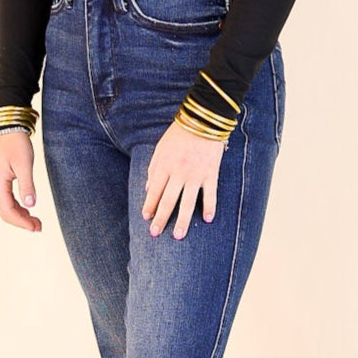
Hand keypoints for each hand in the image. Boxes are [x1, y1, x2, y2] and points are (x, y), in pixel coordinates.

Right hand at [0, 131, 41, 231]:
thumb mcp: (24, 164)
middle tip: (39, 227)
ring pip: (6, 208)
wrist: (8, 129)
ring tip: (36, 222)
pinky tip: (28, 211)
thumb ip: (27, 185)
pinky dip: (17, 208)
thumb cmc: (16, 144)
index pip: (8, 211)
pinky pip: (6, 201)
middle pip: (5, 213)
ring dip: (20, 217)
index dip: (22, 222)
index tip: (36, 227)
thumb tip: (31, 205)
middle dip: (21, 222)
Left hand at [142, 119, 226, 239]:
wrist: (203, 120)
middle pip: (168, 201)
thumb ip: (154, 169)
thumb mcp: (160, 149)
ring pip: (188, 203)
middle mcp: (179, 173)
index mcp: (164, 166)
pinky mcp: (211, 173)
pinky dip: (209, 207)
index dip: (149, 206)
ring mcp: (196, 175)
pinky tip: (207, 220)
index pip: (154, 191)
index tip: (146, 218)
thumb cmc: (179, 134)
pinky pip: (210, 194)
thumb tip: (148, 189)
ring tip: (179, 236)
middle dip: (161, 219)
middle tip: (155, 234)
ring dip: (183, 221)